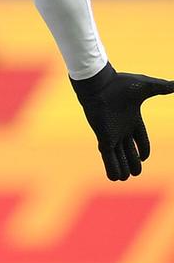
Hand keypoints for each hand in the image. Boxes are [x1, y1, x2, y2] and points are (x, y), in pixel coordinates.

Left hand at [71, 62, 173, 180]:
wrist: (99, 84)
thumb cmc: (120, 84)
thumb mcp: (147, 86)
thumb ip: (163, 88)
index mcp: (133, 119)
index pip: (140, 138)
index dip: (143, 148)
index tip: (144, 157)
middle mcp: (121, 128)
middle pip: (129, 150)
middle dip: (132, 161)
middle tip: (136, 173)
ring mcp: (112, 134)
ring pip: (118, 155)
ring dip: (122, 167)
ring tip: (126, 179)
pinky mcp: (104, 137)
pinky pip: (108, 156)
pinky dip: (111, 167)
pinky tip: (115, 178)